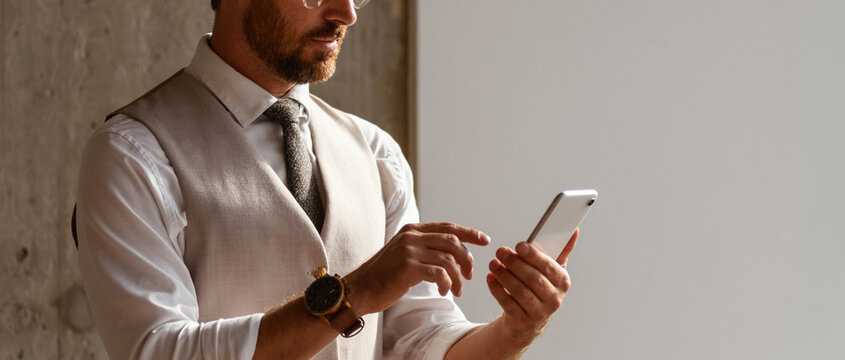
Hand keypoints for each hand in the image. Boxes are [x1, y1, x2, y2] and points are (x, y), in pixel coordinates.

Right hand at [344, 222, 489, 315]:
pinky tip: (444, 291)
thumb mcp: (404, 254)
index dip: (469, 233)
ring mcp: (409, 251)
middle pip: (452, 242)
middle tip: (469, 275)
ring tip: (457, 290)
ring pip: (448, 260)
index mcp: (412, 230)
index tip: (485, 240)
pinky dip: (447, 283)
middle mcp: (411, 236)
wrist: (359, 289)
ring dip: (458, 277)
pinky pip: (439, 273)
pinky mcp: (407, 268)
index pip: (448, 227)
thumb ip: (423, 248)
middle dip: (467, 259)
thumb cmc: (383, 276)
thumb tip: (452, 253)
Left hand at [486, 229, 578, 343]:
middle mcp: (554, 299)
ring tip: (493, 264)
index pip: (549, 267)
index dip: (534, 256)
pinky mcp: (521, 320)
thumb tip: (573, 231)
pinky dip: (497, 289)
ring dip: (504, 275)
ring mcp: (538, 312)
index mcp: (563, 282)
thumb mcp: (552, 270)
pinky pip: (507, 303)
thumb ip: (561, 250)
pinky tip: (490, 277)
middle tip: (501, 252)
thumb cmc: (541, 287)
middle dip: (515, 263)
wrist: (528, 319)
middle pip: (533, 279)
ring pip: (520, 292)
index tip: (519, 245)